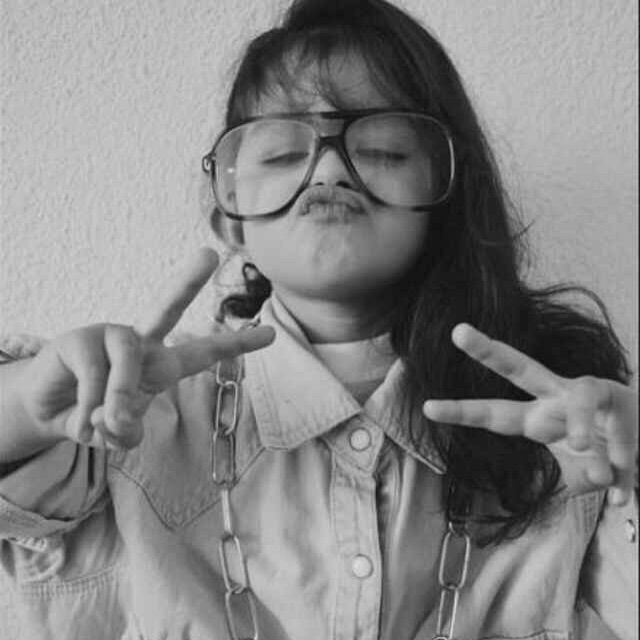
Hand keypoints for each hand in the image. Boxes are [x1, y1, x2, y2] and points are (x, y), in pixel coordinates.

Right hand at [17, 248, 274, 448]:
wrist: (49, 411)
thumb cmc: (94, 413)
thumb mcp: (117, 432)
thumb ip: (125, 430)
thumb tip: (114, 416)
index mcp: (161, 363)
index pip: (204, 352)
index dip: (238, 345)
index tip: (272, 334)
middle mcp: (139, 341)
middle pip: (167, 305)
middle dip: (187, 280)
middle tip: (208, 254)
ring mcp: (108, 335)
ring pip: (128, 363)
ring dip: (117, 400)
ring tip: (99, 422)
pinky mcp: (77, 339)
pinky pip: (95, 377)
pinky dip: (88, 408)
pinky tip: (78, 413)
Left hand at [423, 323, 637, 504]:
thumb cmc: (604, 456)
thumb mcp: (581, 475)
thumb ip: (583, 480)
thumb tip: (604, 478)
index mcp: (535, 418)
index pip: (493, 414)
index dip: (461, 412)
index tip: (427, 407)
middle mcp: (553, 398)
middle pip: (518, 367)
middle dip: (487, 350)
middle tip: (456, 330)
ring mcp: (585, 394)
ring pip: (579, 396)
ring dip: (581, 426)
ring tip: (590, 453)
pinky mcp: (619, 397)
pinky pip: (617, 424)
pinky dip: (624, 455)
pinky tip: (624, 478)